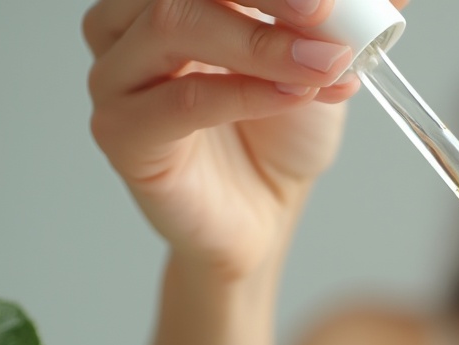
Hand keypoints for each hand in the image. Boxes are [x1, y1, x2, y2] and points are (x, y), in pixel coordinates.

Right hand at [83, 0, 408, 274]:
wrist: (263, 211)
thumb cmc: (279, 131)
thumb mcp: (321, 59)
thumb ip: (341, 19)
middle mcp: (128, 22)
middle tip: (327, 10)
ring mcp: (116, 75)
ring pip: (173, 25)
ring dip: (261, 43)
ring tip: (325, 62)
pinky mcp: (121, 133)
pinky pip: (182, 101)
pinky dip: (246, 93)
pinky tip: (294, 96)